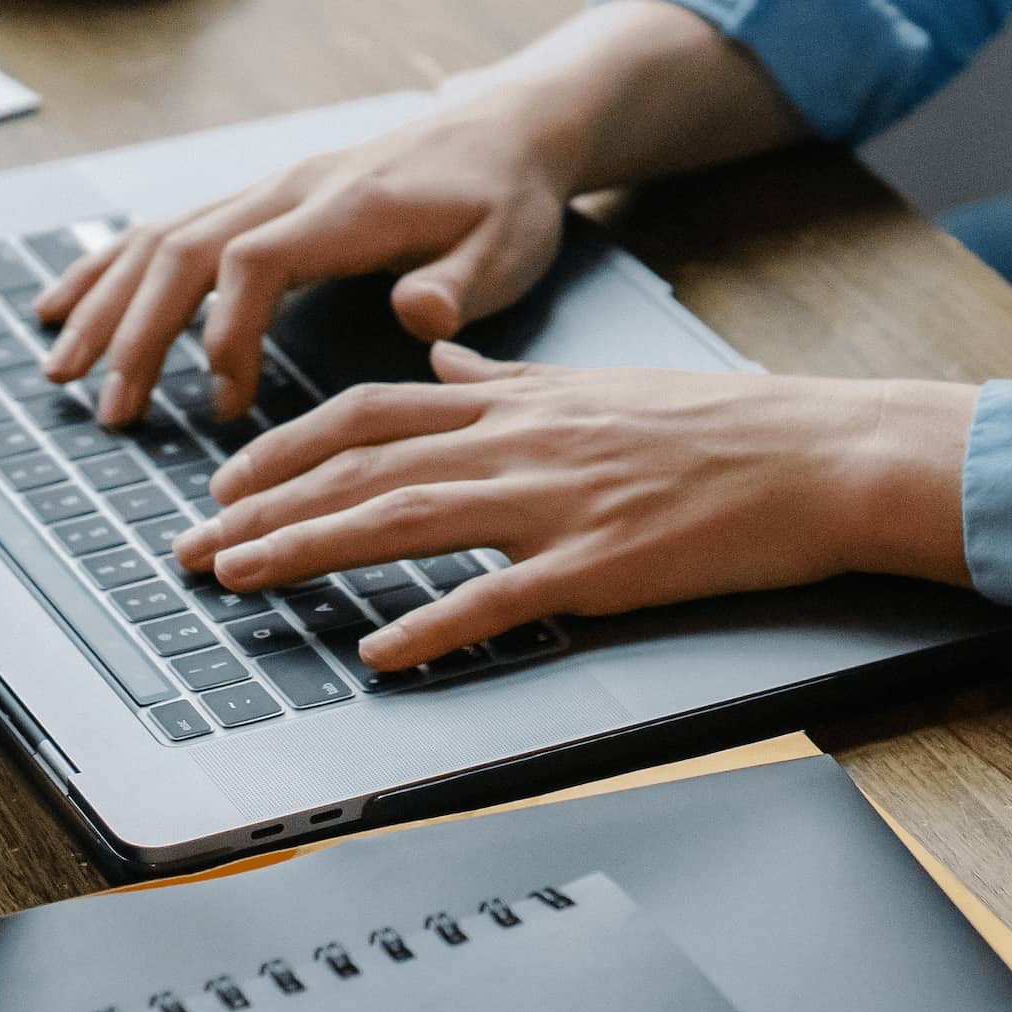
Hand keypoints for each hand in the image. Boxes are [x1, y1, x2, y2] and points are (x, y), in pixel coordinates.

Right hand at [32, 95, 577, 427]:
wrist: (503, 128)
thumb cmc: (506, 198)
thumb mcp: (509, 246)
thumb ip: (461, 285)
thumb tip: (419, 317)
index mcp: (346, 208)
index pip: (253, 260)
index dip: (224, 330)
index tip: (223, 402)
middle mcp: (291, 191)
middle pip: (184, 251)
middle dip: (136, 333)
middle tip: (112, 412)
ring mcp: (268, 192)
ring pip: (162, 239)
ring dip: (107, 305)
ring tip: (63, 372)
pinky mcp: (260, 202)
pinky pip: (168, 231)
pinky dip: (109, 271)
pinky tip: (66, 309)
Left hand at [172, 342, 976, 672]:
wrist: (819, 454)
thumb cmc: (720, 427)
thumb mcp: (597, 384)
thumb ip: (508, 376)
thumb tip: (444, 356)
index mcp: (516, 400)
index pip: (370, 413)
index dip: (286, 446)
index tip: (228, 479)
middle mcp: (519, 442)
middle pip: (362, 470)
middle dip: (263, 507)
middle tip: (192, 549)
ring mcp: (556, 503)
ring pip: (404, 521)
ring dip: (308, 551)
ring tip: (240, 580)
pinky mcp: (600, 566)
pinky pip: (498, 600)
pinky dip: (432, 628)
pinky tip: (379, 655)